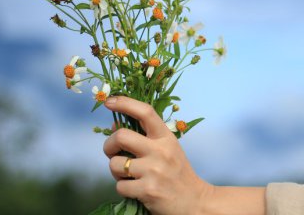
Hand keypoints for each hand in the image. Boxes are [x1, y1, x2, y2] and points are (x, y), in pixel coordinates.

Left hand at [103, 96, 210, 213]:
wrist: (195, 202)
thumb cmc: (177, 173)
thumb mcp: (167, 149)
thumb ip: (144, 136)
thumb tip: (115, 125)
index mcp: (166, 137)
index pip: (145, 112)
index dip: (124, 103)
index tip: (109, 102)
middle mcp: (160, 151)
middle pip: (121, 136)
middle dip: (109, 145)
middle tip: (112, 152)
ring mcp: (154, 171)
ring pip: (115, 164)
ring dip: (116, 171)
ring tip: (128, 175)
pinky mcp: (148, 190)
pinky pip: (120, 185)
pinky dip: (123, 188)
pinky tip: (135, 189)